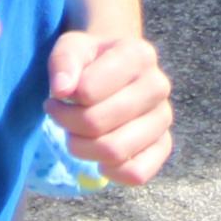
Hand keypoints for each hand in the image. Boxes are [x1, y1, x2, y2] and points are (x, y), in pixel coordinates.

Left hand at [46, 30, 174, 187]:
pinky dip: (112, 173)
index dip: (63, 100)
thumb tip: (61, 90)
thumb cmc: (90, 61)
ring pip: (116, 151)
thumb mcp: (72, 47)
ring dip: (83, 149)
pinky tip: (100, 159)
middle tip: (59, 117)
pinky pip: (138, 173)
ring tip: (75, 136)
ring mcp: (163, 117)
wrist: (113, 69)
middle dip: (69, 125)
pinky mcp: (163, 144)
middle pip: (98, 124)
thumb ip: (64, 61)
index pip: (89, 90)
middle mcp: (158, 85)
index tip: (57, 96)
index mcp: (138, 55)